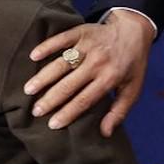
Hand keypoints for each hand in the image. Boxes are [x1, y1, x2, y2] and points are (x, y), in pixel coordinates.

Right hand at [24, 10, 153, 132]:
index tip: (52, 124)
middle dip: (50, 99)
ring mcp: (88, 46)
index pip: (84, 100)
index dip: (67, 113)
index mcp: (110, 78)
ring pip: (62, 64)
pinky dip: (47, 46)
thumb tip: (105, 133)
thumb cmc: (132, 64)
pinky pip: (61, 39)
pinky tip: (33, 57)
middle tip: (36, 111)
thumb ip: (119, 111)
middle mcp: (98, 62)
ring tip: (29, 90)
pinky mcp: (81, 32)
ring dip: (44, 77)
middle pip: (69, 84)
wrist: (135, 30)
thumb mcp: (133, 89)